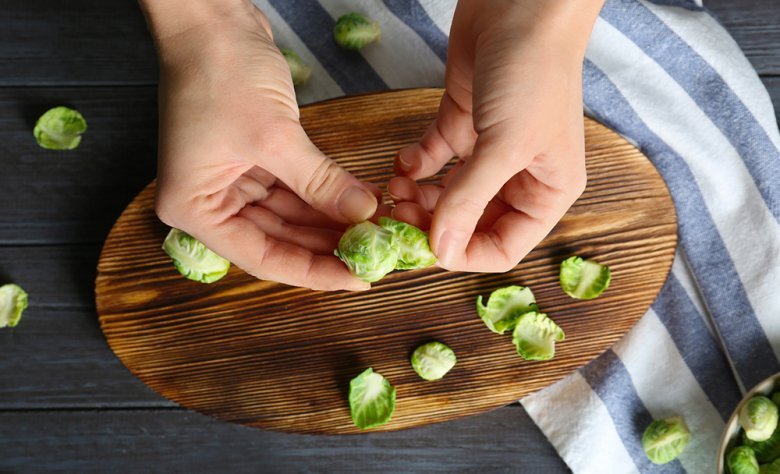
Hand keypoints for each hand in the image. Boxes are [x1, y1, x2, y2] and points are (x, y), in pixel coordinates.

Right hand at [144, 0, 377, 289]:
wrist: (211, 16)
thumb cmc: (220, 71)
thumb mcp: (273, 136)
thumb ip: (320, 183)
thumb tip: (364, 215)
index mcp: (194, 208)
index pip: (263, 258)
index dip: (314, 271)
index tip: (358, 279)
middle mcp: (209, 201)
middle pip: (277, 241)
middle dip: (328, 247)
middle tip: (377, 256)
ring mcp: (231, 180)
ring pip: (290, 217)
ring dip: (331, 223)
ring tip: (375, 231)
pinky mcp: (253, 159)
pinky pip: (294, 190)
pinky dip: (324, 197)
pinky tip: (359, 205)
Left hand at [390, 0, 601, 271]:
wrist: (522, 2)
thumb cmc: (533, 73)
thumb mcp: (505, 145)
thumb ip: (469, 200)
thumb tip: (440, 251)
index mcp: (547, 191)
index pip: (504, 247)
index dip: (464, 254)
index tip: (425, 247)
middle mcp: (520, 176)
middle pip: (470, 224)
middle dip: (434, 225)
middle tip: (398, 217)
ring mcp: (489, 150)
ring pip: (448, 194)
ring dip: (419, 198)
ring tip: (395, 191)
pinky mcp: (463, 122)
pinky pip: (436, 159)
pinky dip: (416, 165)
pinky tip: (402, 163)